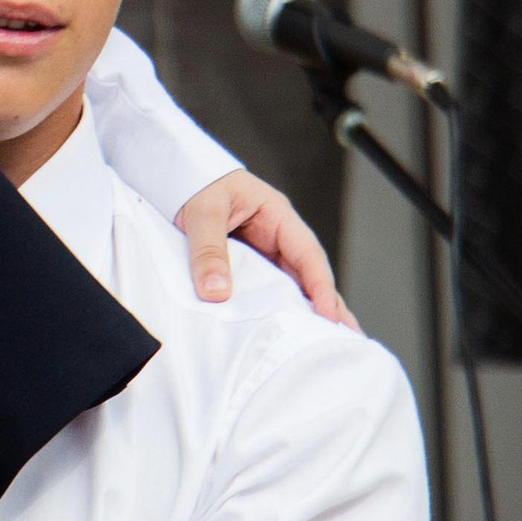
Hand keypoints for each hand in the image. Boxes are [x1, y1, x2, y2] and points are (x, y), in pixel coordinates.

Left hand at [177, 170, 353, 323]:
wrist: (173, 175)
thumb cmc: (194, 183)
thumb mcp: (202, 213)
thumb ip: (208, 251)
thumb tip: (217, 293)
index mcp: (276, 216)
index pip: (307, 255)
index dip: (320, 287)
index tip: (328, 316)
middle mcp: (276, 237)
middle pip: (309, 276)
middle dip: (328, 307)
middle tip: (348, 340)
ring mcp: (263, 253)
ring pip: (291, 286)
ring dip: (307, 313)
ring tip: (326, 345)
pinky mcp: (246, 267)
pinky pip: (265, 290)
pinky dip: (277, 311)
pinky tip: (285, 333)